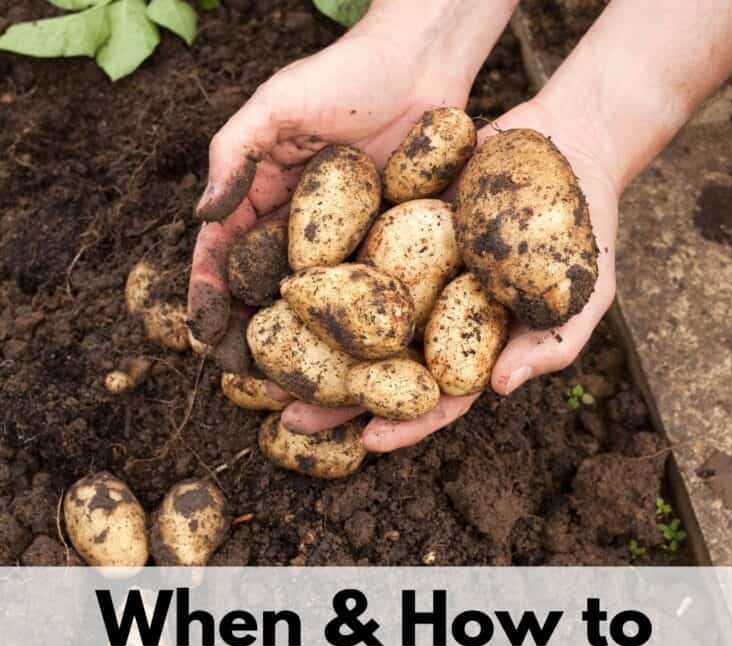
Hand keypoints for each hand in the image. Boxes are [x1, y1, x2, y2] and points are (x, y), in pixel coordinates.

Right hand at [187, 5, 483, 342]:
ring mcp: (344, 242)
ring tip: (289, 383)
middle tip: (242, 375)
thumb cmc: (343, 76)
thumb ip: (233, 157)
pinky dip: (352, 328)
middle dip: (250, 332)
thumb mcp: (274, 108)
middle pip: (266, 289)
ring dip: (299, 343)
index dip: (208, 292)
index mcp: (263, 197)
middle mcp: (300, 228)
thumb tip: (201, 217)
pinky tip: (348, 359)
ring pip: (313, 302)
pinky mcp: (387, 248)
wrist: (421, 65)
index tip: (201, 333)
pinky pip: (364, 294)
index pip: (224, 253)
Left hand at [281, 97, 619, 451]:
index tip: (367, 441)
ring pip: (354, 317)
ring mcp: (411, 272)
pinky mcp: (393, 226)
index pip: (437, 396)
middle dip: (337, 394)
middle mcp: (436, 314)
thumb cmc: (586, 226)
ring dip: (312, 341)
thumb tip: (500, 390)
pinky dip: (319, 273)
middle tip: (289, 413)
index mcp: (476, 344)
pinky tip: (279, 286)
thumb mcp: (585, 292)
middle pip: (381, 365)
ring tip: (264, 362)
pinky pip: (353, 253)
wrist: (570, 139)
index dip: (405, 422)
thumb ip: (550, 345)